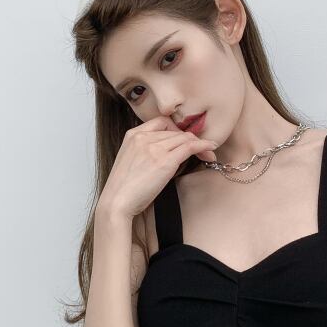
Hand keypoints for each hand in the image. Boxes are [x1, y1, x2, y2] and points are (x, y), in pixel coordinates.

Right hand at [98, 115, 218, 218]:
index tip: (184, 141)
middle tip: (202, 150)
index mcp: (132, 135)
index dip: (176, 130)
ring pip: (184, 138)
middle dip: (191, 139)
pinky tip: (210, 150)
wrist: (116, 203)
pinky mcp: (164, 161)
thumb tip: (168, 154)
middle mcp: (143, 137)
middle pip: (175, 131)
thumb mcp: (132, 162)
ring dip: (200, 144)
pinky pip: (190, 146)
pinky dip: (203, 146)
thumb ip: (145, 152)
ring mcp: (154, 148)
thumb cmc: (123, 190)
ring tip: (208, 154)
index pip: (161, 122)